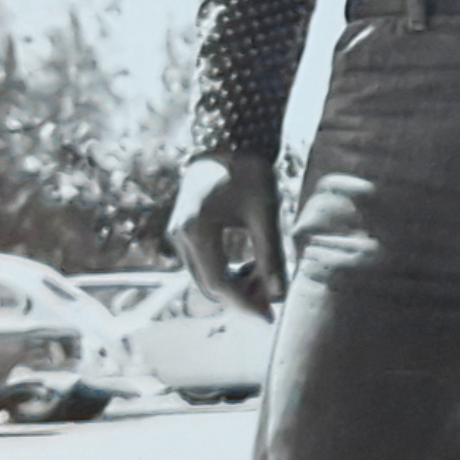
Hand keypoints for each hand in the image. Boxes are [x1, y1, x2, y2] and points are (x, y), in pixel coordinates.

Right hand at [170, 153, 285, 316]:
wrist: (226, 141)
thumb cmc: (249, 172)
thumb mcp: (266, 212)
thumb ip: (272, 253)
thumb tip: (280, 293)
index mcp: (198, 229)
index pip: (219, 284)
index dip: (246, 305)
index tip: (270, 317)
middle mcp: (181, 235)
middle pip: (209, 286)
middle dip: (242, 297)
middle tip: (274, 296)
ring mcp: (179, 234)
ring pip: (205, 278)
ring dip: (234, 286)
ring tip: (267, 276)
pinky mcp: (185, 232)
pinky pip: (203, 265)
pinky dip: (226, 273)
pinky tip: (252, 266)